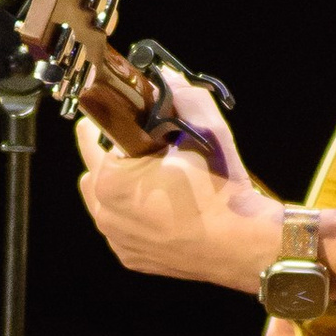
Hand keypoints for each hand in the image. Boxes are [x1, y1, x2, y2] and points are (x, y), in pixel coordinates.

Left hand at [77, 69, 283, 294]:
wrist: (241, 244)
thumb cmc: (220, 190)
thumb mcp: (206, 130)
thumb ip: (184, 96)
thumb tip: (169, 77)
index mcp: (111, 180)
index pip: (94, 137)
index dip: (115, 125)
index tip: (130, 122)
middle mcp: (104, 212)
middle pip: (96, 170)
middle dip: (117, 157)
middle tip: (149, 153)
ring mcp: (116, 239)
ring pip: (105, 201)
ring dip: (122, 187)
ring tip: (156, 182)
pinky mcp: (130, 257)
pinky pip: (121, 227)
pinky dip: (134, 215)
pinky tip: (161, 209)